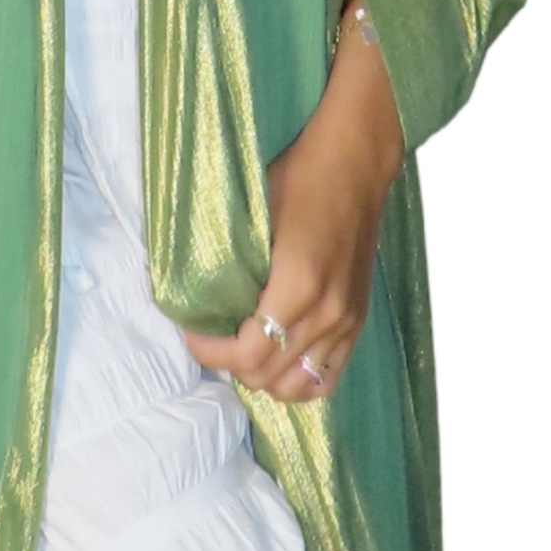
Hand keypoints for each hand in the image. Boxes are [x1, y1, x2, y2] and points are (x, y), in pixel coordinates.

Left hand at [179, 0, 403, 402]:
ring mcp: (347, 322)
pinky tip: (279, 356)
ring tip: (245, 349)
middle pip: (268, 377)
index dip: (209, 352)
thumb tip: (194, 298)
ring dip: (265, 376)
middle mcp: (326, 315)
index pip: (246, 356)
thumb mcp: (252, 218)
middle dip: (231, 364)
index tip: (191, 329)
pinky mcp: (359, 320)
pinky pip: (329, 376)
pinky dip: (299, 377)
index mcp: (297, 289)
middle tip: (212, 337)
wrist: (355, 162)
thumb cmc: (298, 179)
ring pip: (299, 387)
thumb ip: (231, 268)